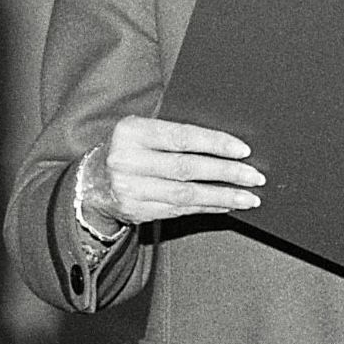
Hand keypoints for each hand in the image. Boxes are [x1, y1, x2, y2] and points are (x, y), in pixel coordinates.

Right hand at [82, 115, 262, 229]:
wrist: (89, 181)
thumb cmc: (125, 150)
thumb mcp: (140, 132)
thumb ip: (172, 136)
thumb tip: (224, 145)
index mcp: (130, 132)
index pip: (180, 137)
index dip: (215, 143)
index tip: (242, 150)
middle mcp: (127, 160)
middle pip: (187, 168)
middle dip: (226, 173)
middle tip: (253, 176)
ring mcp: (130, 189)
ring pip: (186, 194)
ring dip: (222, 196)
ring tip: (248, 197)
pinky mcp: (137, 211)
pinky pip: (180, 210)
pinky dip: (206, 207)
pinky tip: (225, 205)